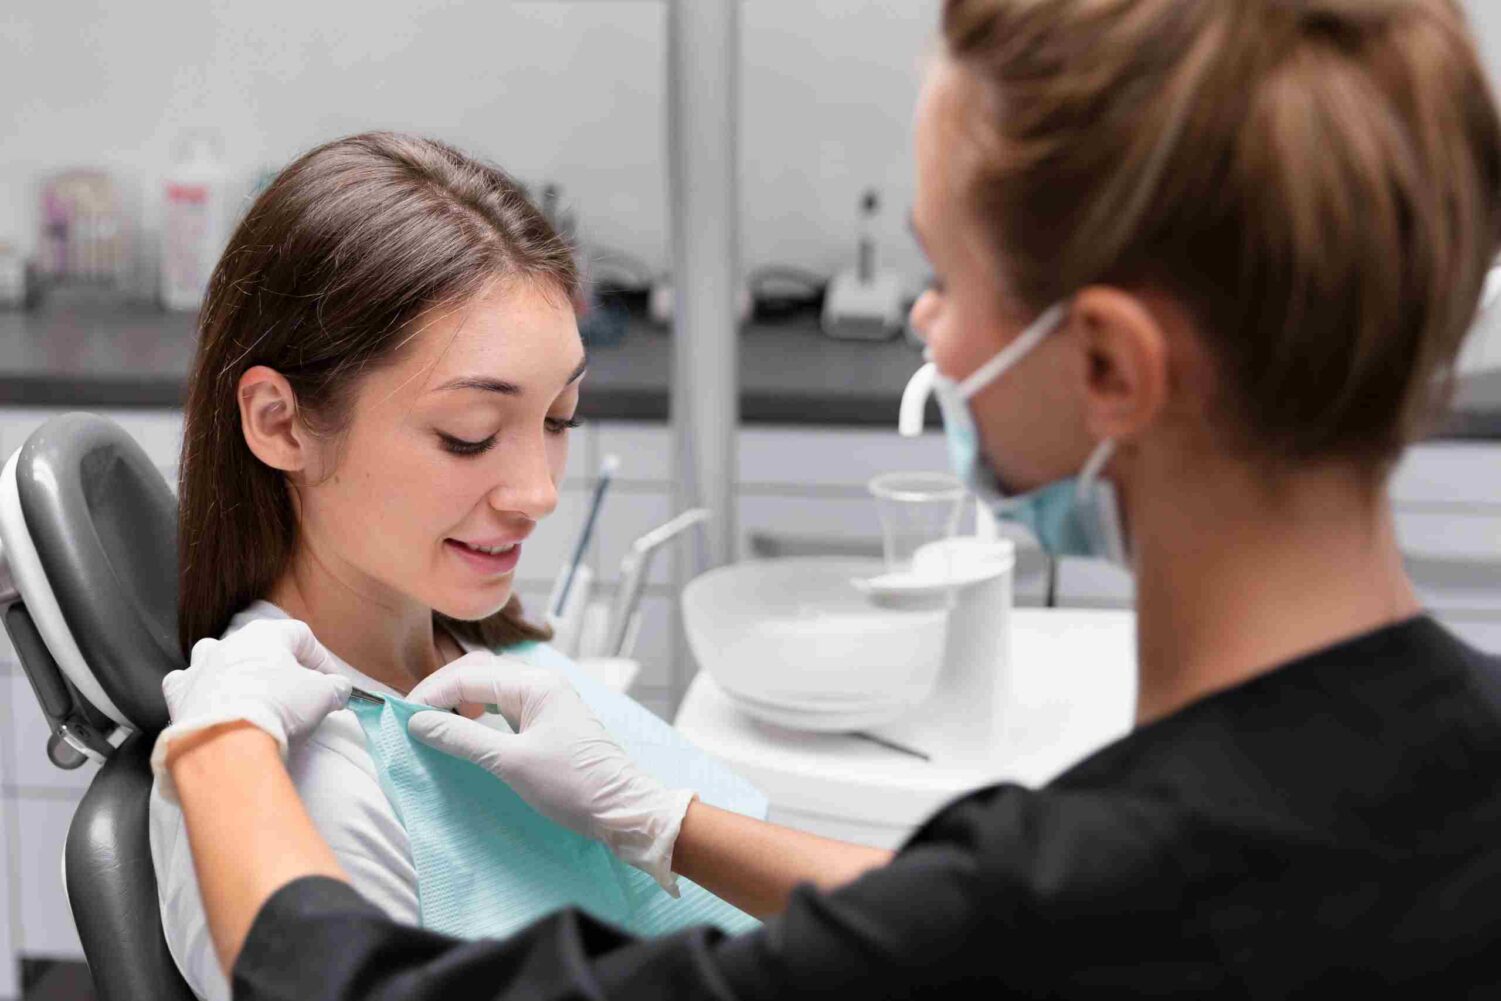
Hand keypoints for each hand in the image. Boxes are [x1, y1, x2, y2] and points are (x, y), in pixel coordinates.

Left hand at [151, 619, 351, 802]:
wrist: (226, 740)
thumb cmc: (279, 707)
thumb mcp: (323, 696)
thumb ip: (335, 687)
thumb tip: (338, 688)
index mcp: (268, 634)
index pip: (302, 636)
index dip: (321, 659)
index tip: (331, 684)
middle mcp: (230, 641)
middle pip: (260, 645)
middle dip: (279, 666)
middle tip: (294, 692)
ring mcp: (201, 665)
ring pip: (217, 654)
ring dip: (233, 668)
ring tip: (247, 690)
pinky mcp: (179, 691)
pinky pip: (187, 681)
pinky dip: (198, 689)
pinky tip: (208, 701)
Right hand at [407, 653, 695, 893]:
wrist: (625, 812)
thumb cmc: (573, 786)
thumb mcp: (511, 763)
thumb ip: (463, 738)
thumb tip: (418, 722)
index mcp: (536, 684)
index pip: (470, 675)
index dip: (432, 694)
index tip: (402, 719)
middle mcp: (542, 685)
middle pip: (480, 674)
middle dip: (444, 692)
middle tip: (414, 721)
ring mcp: (548, 704)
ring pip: (492, 692)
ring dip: (461, 704)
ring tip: (435, 728)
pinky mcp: (550, 725)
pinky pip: (505, 711)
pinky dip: (480, 719)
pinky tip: (467, 736)